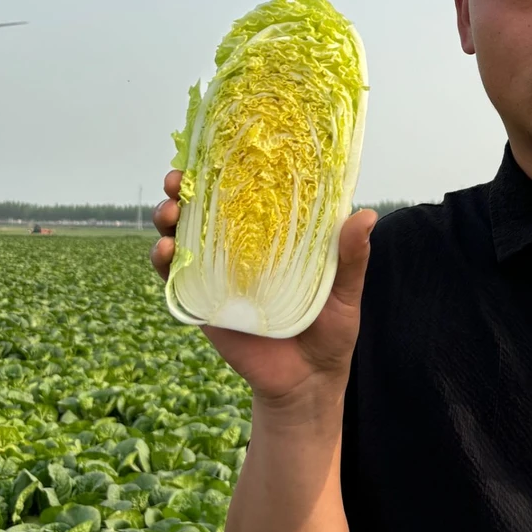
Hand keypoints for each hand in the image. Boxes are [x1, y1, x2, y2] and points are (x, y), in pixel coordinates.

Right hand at [151, 170, 375, 407]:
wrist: (306, 383)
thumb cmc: (331, 331)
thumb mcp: (346, 292)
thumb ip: (352, 258)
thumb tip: (366, 214)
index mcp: (279, 237)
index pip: (251, 193)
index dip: (231, 169)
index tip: (217, 149)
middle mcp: (246, 248)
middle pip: (208, 209)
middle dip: (186, 189)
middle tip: (178, 180)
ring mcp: (222, 274)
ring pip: (186, 237)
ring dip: (170, 220)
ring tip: (169, 213)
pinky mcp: (205, 303)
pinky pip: (177, 279)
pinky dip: (165, 262)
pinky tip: (166, 252)